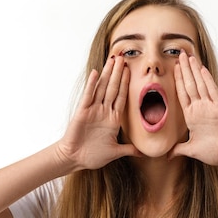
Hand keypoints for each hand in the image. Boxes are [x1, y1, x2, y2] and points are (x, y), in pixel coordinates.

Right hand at [56, 56, 139, 170]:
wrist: (75, 159)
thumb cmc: (93, 155)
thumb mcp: (115, 152)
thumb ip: (129, 149)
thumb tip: (143, 153)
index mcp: (113, 119)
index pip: (121, 97)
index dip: (126, 84)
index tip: (131, 70)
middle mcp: (103, 111)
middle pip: (113, 88)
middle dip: (118, 73)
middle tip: (123, 58)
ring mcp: (93, 110)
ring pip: (102, 88)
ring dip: (107, 74)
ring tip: (113, 59)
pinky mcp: (82, 112)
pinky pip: (88, 96)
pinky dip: (92, 84)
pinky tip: (96, 73)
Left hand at [168, 51, 217, 166]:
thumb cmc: (215, 152)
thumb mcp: (192, 150)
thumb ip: (179, 149)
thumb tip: (167, 155)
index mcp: (192, 116)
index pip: (182, 94)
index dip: (178, 80)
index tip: (173, 68)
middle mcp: (200, 108)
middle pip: (189, 85)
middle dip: (184, 69)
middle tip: (179, 54)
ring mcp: (210, 107)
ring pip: (199, 84)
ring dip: (194, 70)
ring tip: (188, 56)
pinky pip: (212, 91)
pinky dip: (207, 79)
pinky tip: (202, 69)